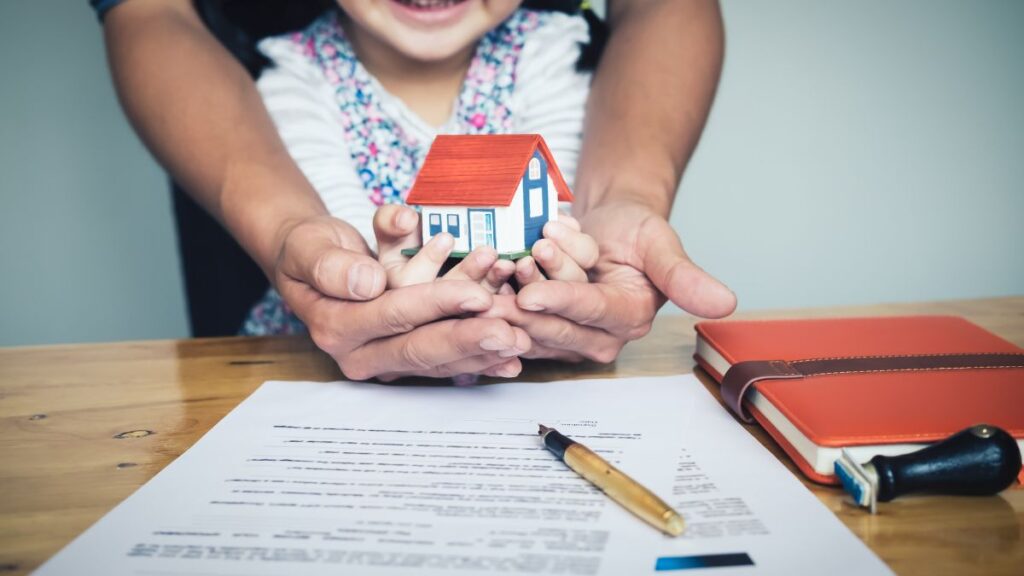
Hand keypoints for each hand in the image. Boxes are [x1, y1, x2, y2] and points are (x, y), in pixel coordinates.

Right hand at [273, 215, 529, 379]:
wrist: (311, 262)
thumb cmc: (310, 248)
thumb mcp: (308, 246)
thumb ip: (332, 265)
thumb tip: (368, 282)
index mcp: (335, 326)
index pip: (392, 315)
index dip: (436, 304)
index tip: (476, 294)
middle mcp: (359, 352)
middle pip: (420, 348)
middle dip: (468, 340)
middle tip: (511, 333)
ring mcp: (384, 359)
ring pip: (438, 360)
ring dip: (481, 353)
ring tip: (521, 343)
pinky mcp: (404, 358)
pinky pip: (445, 362)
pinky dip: (479, 360)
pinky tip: (512, 361)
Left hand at [505, 202, 735, 361]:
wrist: (607, 226)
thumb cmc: (635, 232)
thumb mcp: (661, 243)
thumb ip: (685, 276)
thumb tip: (727, 303)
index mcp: (631, 319)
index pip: (592, 313)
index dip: (562, 302)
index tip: (532, 293)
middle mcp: (599, 336)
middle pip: (555, 322)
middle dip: (534, 290)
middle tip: (523, 255)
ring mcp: (566, 336)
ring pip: (530, 320)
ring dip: (517, 286)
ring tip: (519, 253)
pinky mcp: (539, 329)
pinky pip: (512, 318)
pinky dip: (503, 290)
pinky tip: (501, 268)